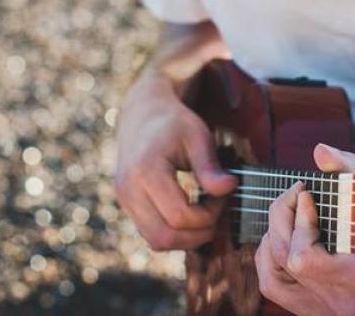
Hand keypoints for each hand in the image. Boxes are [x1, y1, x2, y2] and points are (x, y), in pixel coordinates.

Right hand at [114, 75, 236, 250]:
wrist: (144, 114)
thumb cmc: (175, 123)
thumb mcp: (198, 136)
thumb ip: (210, 166)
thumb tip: (230, 188)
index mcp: (146, 171)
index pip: (179, 216)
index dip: (208, 215)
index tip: (223, 195)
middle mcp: (129, 190)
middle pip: (165, 237)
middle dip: (198, 233)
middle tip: (217, 211)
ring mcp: (125, 200)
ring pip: (156, 241)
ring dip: (186, 238)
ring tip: (205, 213)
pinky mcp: (127, 205)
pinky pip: (150, 235)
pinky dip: (174, 233)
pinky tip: (191, 215)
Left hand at [255, 143, 354, 315]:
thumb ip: (348, 168)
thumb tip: (320, 151)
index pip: (304, 258)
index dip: (300, 223)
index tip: (307, 193)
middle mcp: (337, 302)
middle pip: (286, 259)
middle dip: (284, 217)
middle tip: (297, 193)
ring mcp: (321, 309)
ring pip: (273, 274)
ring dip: (275, 234)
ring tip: (292, 212)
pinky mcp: (308, 308)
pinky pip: (271, 285)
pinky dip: (268, 255)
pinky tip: (281, 235)